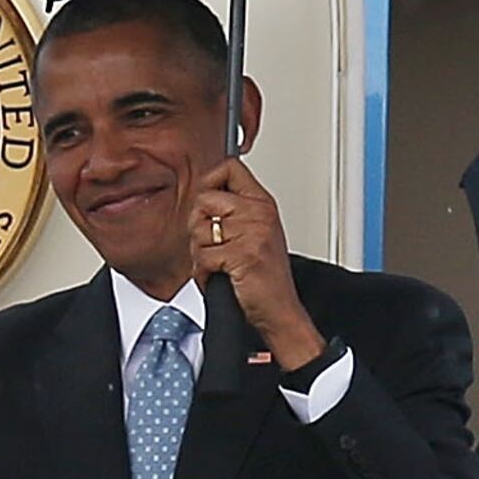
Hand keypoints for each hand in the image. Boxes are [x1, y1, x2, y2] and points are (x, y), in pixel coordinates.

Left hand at [185, 153, 318, 375]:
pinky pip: (202, 257)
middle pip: (204, 199)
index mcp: (262, 203)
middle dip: (198, 226)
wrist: (280, 311)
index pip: (229, 167)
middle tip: (213, 246)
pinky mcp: (243, 255)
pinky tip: (219, 277)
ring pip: (199, 230)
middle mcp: (259, 213)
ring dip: (201, 254)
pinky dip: (204, 274)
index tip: (208, 204)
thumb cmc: (265, 278)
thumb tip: (202, 198)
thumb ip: (234, 211)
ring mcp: (253, 233)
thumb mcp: (256, 233)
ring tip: (220, 265)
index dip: (210, 182)